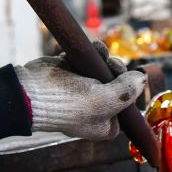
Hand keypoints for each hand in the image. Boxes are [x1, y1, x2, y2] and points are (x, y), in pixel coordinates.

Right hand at [15, 41, 145, 140]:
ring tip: (99, 53)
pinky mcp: (73, 72)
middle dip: (116, 70)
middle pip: (118, 84)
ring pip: (104, 68)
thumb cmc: (67, 103)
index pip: (128, 108)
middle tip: (110, 65)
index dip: (130, 92)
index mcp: (104, 124)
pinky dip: (92, 51)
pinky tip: (91, 47)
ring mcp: (84, 89)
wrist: (30, 91)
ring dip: (105, 57)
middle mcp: (96, 108)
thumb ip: (126, 91)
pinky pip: (90, 59)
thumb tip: (141, 79)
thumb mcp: (104, 101)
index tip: (126, 81)